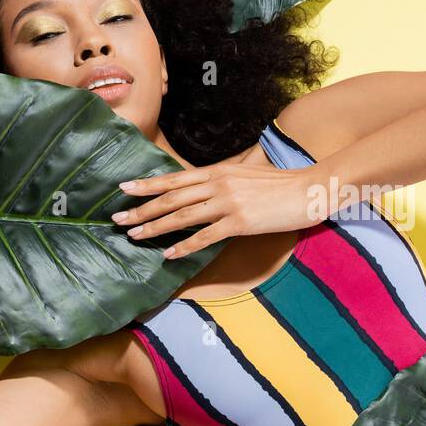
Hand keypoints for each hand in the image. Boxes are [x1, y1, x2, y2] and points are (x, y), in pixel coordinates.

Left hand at [113, 159, 333, 258]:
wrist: (308, 190)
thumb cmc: (280, 185)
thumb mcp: (246, 175)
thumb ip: (222, 181)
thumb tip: (202, 191)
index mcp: (218, 172)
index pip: (175, 179)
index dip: (148, 184)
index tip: (124, 188)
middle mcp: (218, 184)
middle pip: (171, 198)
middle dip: (141, 208)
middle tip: (118, 219)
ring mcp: (228, 203)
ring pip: (182, 216)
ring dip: (155, 227)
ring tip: (134, 236)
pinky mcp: (239, 223)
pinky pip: (205, 237)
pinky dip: (184, 246)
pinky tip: (168, 254)